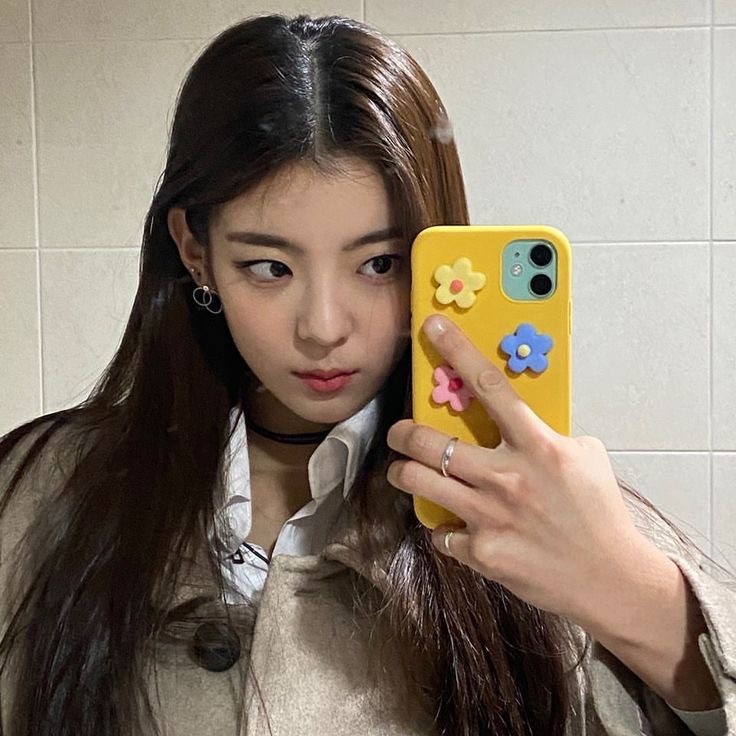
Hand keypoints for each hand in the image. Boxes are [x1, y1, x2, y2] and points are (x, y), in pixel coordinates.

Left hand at [386, 314, 663, 624]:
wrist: (610, 579)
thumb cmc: (599, 514)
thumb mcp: (585, 458)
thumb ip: (547, 435)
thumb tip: (515, 421)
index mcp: (539, 446)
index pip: (492, 387)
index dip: (458, 351)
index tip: (433, 328)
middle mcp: (508, 477)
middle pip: (431, 442)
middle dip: (404, 433)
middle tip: (401, 432)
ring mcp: (490, 516)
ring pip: (420, 482)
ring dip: (404, 473)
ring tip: (405, 470)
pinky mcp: (481, 552)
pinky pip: (441, 532)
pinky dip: (441, 527)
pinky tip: (450, 524)